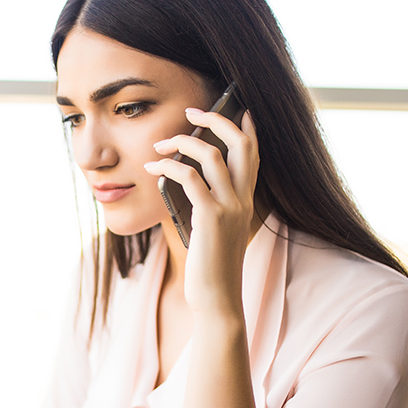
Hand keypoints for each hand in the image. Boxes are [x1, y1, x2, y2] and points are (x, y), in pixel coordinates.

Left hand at [144, 109, 259, 316]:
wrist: (216, 299)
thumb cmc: (210, 268)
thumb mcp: (214, 231)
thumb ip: (208, 206)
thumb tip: (184, 180)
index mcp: (246, 201)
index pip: (254, 155)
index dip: (247, 128)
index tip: (239, 108)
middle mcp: (243, 199)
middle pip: (240, 143)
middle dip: (216, 120)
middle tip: (193, 111)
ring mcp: (229, 207)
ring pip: (211, 154)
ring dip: (182, 141)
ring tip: (160, 143)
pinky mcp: (210, 217)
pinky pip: (190, 177)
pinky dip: (169, 167)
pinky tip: (153, 169)